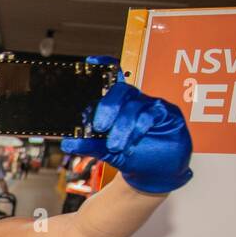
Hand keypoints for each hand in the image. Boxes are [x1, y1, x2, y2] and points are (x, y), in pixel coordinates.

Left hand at [62, 57, 192, 194]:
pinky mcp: (167, 114)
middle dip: (107, 107)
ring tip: (115, 146)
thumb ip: (91, 145)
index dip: (104, 65)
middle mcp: (134, 101)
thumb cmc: (134, 157)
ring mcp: (151, 105)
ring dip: (122, 127)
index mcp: (119, 105)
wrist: (157, 174)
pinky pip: (151, 113)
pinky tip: (131, 144)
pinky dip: (138, 129)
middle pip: (121, 90)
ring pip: (134, 105)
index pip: (112, 78)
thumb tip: (68, 143)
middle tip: (99, 127)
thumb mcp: (108, 153)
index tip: (90, 62)